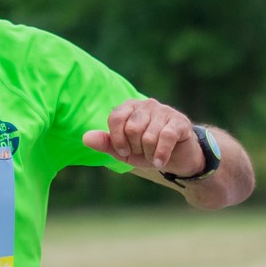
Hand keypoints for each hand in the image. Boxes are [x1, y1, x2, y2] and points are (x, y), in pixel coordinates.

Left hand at [82, 99, 198, 173]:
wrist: (177, 159)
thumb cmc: (147, 152)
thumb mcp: (124, 152)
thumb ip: (106, 144)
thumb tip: (85, 138)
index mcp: (130, 108)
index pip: (116, 118)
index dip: (118, 139)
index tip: (124, 151)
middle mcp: (146, 104)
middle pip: (132, 128)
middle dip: (136, 148)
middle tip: (143, 152)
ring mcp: (164, 111)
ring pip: (148, 136)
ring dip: (149, 153)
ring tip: (154, 155)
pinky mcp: (179, 121)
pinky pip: (165, 137)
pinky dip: (160, 154)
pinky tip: (160, 162)